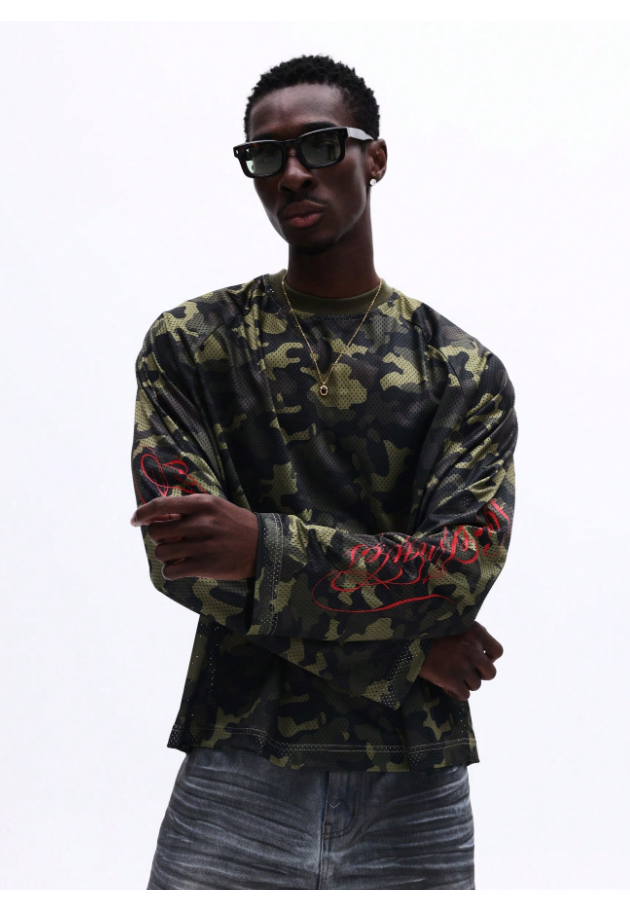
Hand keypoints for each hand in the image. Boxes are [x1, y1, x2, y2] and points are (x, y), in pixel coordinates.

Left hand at [130, 494, 258, 580]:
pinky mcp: (205, 566)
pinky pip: (171, 571)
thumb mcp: (215, 507)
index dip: (142, 513)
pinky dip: (171, 571)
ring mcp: (203, 545)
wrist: (264, 546)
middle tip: (171, 540)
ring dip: (166, 555)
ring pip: (162, 552)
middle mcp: (201, 523)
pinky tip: (180, 568)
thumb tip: (155, 516)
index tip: (135, 521)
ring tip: (179, 554)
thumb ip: (188, 509)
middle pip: (157, 532)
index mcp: (202, 503)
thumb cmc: (236, 525)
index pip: (160, 505)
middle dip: (159, 537)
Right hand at [418, 621, 503, 701]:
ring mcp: (463, 666)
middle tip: (465, 671)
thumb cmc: (427, 628)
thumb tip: (478, 650)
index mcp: (476, 632)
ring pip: (475, 685)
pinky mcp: (452, 680)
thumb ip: (468, 634)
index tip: (478, 659)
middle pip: (490, 673)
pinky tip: (445, 685)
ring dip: (464, 683)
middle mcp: (473, 649)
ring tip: (450, 676)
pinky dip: (455, 692)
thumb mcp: (452, 622)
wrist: (407, 637)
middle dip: (478, 674)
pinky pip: (464, 695)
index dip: (489, 658)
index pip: (497, 651)